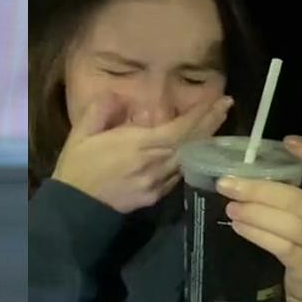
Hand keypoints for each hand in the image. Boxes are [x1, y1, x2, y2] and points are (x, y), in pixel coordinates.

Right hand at [51, 95, 233, 212]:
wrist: (75, 205)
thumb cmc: (78, 166)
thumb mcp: (81, 133)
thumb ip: (100, 110)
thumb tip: (117, 95)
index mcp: (140, 145)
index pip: (181, 128)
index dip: (202, 114)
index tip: (219, 100)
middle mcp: (155, 163)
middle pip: (192, 142)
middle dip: (211, 123)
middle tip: (226, 105)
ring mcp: (158, 182)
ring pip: (188, 159)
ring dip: (203, 141)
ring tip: (214, 123)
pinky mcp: (155, 195)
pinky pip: (178, 174)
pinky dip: (189, 158)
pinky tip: (192, 149)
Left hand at [215, 135, 301, 301]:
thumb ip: (284, 198)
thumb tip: (239, 175)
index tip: (287, 141)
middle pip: (298, 199)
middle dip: (260, 189)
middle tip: (227, 183)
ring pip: (291, 224)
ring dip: (257, 213)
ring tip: (230, 206)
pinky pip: (283, 248)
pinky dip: (259, 235)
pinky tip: (239, 227)